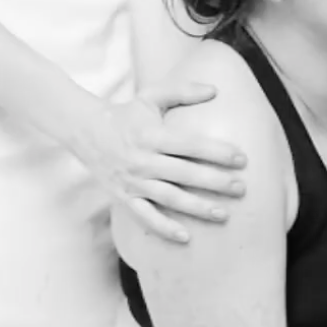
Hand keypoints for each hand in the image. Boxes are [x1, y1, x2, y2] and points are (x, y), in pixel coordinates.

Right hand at [75, 78, 248, 244]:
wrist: (83, 131)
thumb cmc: (125, 113)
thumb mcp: (151, 96)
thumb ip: (182, 90)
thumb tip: (215, 89)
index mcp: (151, 135)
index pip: (190, 145)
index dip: (217, 152)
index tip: (243, 159)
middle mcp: (142, 160)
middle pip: (185, 174)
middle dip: (215, 182)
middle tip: (241, 189)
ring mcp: (132, 181)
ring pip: (170, 198)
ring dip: (197, 208)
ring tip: (224, 214)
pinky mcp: (123, 197)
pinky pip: (145, 217)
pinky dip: (164, 229)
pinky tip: (186, 237)